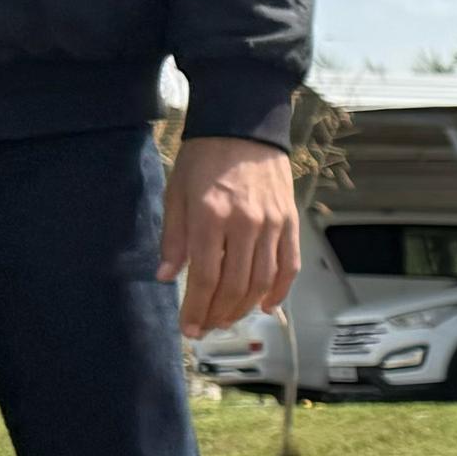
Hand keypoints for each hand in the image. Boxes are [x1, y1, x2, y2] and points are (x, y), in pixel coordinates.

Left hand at [161, 135, 299, 341]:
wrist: (243, 126)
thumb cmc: (205, 158)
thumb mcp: (176, 193)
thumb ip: (173, 237)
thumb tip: (167, 276)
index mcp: (210, 216)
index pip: (205, 276)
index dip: (196, 308)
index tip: (188, 329)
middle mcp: (245, 223)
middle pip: (235, 285)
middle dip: (218, 313)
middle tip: (206, 327)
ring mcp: (272, 224)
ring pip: (262, 281)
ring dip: (244, 307)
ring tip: (228, 319)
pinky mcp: (289, 222)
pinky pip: (288, 266)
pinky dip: (278, 291)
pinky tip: (265, 306)